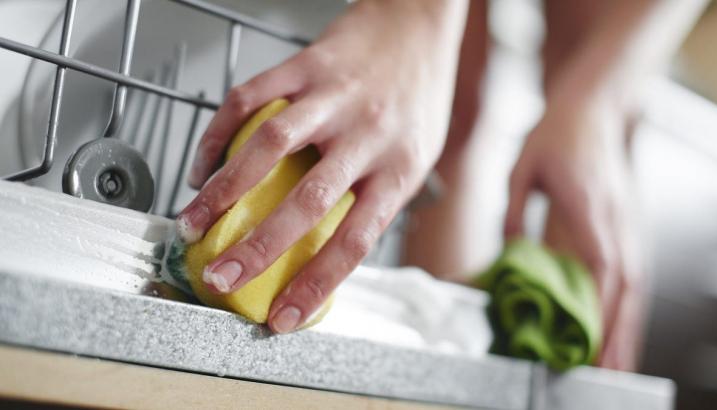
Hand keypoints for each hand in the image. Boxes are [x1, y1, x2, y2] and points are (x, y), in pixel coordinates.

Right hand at [178, 1, 466, 332]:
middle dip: (257, 248)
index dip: (314, 285)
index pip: (354, 241)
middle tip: (219, 276)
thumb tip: (333, 250)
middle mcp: (367, 136)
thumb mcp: (417, 156)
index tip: (281, 318)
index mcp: (400, 169)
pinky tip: (203, 164)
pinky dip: (219, 134)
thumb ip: (378, 198)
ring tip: (193, 221)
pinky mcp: (305, 65)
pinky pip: (251, 99)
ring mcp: (334, 97)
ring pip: (270, 147)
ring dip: (224, 191)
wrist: (418, 25)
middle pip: (307, 202)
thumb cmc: (417, 96)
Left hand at [504, 90, 644, 369]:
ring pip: (634, 285)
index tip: (587, 337)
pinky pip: (632, 273)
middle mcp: (614, 219)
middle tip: (603, 371)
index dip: (596, 304)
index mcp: (587, 205)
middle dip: (615, 332)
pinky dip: (628, 306)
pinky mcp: (627, 225)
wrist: (594, 106)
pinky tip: (620, 327)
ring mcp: (627, 223)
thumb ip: (513, 214)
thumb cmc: (557, 134)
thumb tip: (511, 256)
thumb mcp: (521, 169)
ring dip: (626, 326)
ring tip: (615, 364)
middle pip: (623, 286)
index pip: (599, 264)